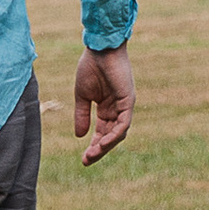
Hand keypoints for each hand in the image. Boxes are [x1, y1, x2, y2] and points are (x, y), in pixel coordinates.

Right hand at [72, 43, 133, 164]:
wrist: (99, 48)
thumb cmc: (90, 66)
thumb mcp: (82, 96)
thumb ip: (82, 115)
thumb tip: (79, 136)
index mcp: (107, 108)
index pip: (103, 132)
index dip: (94, 146)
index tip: (83, 159)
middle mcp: (117, 109)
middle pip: (111, 136)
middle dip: (99, 150)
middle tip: (86, 161)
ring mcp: (124, 105)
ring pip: (119, 133)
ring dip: (106, 146)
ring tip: (92, 155)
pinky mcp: (128, 101)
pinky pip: (124, 123)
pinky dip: (114, 135)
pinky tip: (103, 143)